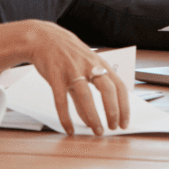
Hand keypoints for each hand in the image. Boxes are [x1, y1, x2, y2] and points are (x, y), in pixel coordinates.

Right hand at [23, 20, 128, 134]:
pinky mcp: (55, 75)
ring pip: (86, 95)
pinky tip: (69, 128)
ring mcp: (72, 70)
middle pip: (107, 89)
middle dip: (113, 111)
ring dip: (93, 116)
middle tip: (113, 127)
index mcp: (100, 64)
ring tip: (96, 131)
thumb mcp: (83, 68)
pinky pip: (61, 100)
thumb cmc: (67, 54)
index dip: (124, 106)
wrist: (43, 38)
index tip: (124, 122)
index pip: (119, 86)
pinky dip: (66, 117)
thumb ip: (87, 92)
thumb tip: (90, 118)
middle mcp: (89, 66)